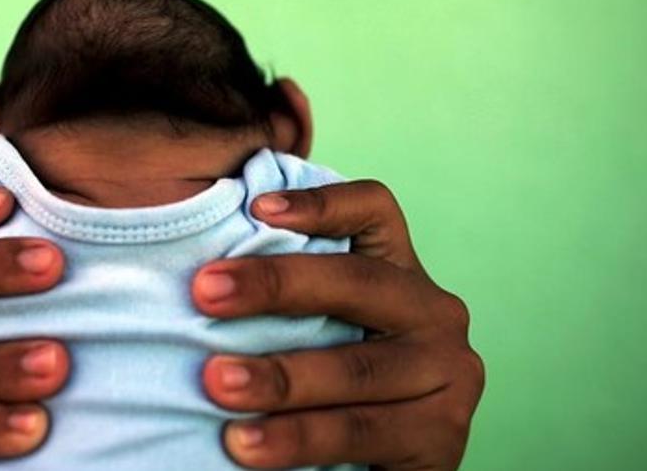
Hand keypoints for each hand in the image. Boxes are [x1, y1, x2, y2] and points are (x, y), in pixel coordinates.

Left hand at [192, 180, 483, 469]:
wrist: (383, 468)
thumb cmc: (330, 389)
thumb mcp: (320, 331)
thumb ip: (288, 301)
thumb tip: (199, 274)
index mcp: (399, 272)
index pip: (374, 211)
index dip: (321, 203)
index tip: (256, 208)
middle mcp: (433, 313)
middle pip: (357, 282)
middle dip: (275, 284)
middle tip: (204, 292)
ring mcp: (447, 374)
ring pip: (355, 368)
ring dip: (279, 377)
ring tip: (217, 384)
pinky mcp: (441, 437)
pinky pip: (359, 432)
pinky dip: (297, 438)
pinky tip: (246, 445)